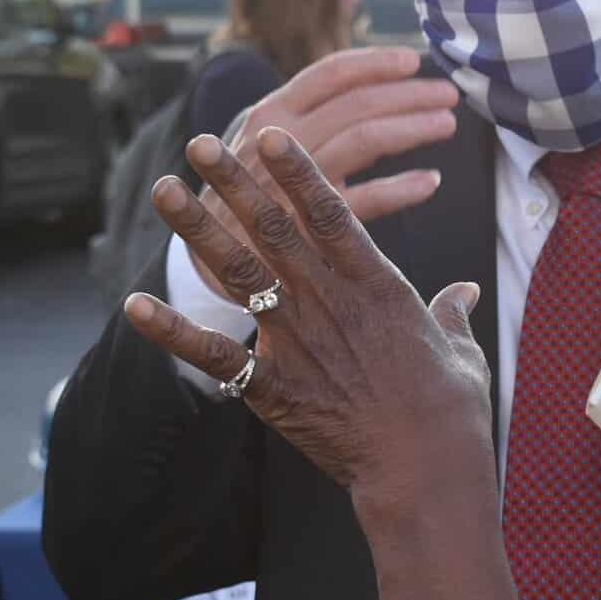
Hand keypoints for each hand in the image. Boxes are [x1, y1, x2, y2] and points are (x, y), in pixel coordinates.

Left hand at [126, 131, 495, 513]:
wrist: (426, 466)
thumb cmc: (450, 407)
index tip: (268, 134)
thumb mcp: (460, 348)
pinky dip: (173, 330)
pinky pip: (215, 354)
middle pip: (274, 228)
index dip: (297, 170)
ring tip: (165, 192)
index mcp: (376, 283)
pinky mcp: (274, 387)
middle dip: (235, 182)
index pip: (330, 212)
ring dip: (198, 230)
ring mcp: (298, 340)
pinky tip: (136, 306)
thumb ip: (451, 312)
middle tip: (201, 143)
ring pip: (239, 273)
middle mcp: (330, 300)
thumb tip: (465, 293)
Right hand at [169, 47, 459, 300]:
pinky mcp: (305, 225)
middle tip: (447, 93)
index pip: (329, 73)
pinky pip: (367, 199)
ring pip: (365, 139)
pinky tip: (430, 182)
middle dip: (407, 94)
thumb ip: (307, 117)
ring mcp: (292, 181)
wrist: (205, 256)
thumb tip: (366, 88)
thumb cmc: (242, 192)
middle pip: (357, 103)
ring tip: (446, 124)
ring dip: (411, 128)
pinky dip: (402, 188)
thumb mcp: (261, 141)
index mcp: (270, 113)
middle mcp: (279, 139)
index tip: (412, 61)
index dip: (374, 63)